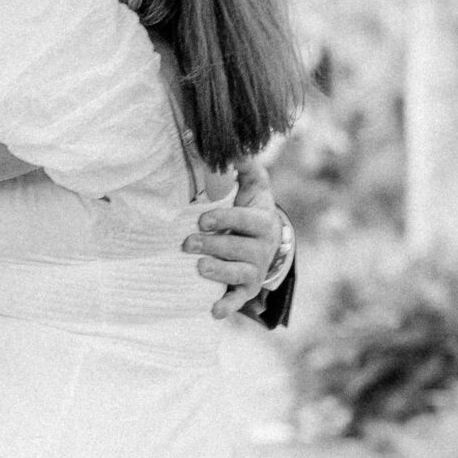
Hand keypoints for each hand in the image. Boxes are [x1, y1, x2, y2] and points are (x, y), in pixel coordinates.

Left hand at [183, 158, 281, 320]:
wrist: (269, 243)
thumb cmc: (252, 211)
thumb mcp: (254, 187)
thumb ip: (246, 167)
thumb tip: (234, 146)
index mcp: (262, 222)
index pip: (245, 221)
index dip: (225, 220)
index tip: (202, 219)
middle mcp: (261, 248)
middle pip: (237, 249)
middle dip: (213, 246)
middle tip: (188, 243)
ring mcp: (254, 270)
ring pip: (236, 273)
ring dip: (217, 272)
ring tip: (199, 266)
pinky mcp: (245, 289)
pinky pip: (237, 299)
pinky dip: (227, 307)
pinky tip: (213, 312)